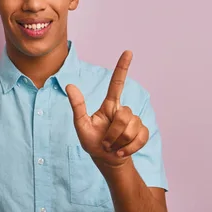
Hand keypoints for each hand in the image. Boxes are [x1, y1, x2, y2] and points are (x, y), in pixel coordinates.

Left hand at [66, 51, 148, 168]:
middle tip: (105, 143)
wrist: (105, 159)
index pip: (117, 83)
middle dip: (114, 133)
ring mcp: (134, 122)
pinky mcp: (142, 133)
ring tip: (113, 148)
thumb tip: (69, 85)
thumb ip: (77, 106)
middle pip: (125, 116)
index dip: (122, 67)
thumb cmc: (92, 142)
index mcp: (109, 105)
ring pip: (132, 127)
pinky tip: (122, 152)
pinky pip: (141, 137)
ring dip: (120, 142)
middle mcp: (123, 111)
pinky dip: (130, 148)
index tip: (128, 52)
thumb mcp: (81, 125)